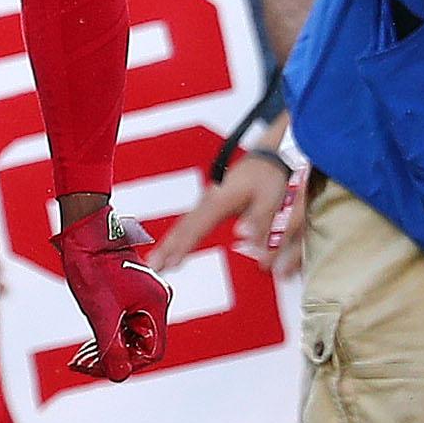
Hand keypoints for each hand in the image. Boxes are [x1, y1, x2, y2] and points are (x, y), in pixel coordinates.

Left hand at [52, 205, 169, 383]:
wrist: (83, 230)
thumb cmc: (93, 265)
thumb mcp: (100, 312)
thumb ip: (111, 347)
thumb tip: (118, 377)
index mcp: (156, 305)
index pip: (151, 352)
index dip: (127, 364)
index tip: (100, 367)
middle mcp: (156, 302)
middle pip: (141, 346)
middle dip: (113, 358)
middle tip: (83, 364)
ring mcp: (144, 297)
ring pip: (131, 336)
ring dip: (107, 349)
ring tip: (81, 357)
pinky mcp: (131, 294)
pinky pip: (124, 323)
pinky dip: (107, 335)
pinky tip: (87, 344)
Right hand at [150, 151, 302, 277]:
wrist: (270, 156)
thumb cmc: (270, 175)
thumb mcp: (271, 197)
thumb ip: (258, 219)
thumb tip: (243, 235)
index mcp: (221, 199)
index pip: (197, 227)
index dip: (183, 247)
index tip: (171, 262)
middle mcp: (210, 199)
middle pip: (183, 227)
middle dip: (166, 247)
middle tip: (152, 266)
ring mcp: (208, 200)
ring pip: (183, 224)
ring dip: (168, 243)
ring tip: (156, 261)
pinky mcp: (211, 203)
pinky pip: (190, 222)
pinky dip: (178, 235)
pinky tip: (173, 247)